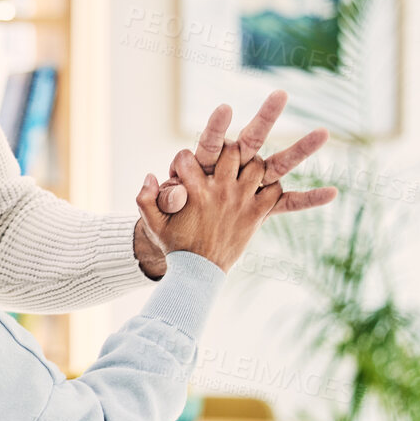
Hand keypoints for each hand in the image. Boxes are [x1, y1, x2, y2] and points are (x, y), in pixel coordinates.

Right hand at [136, 148, 280, 271]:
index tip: (183, 170)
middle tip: (221, 158)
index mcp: (193, 191)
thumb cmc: (175, 244)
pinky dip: (271, 186)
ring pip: (257, 165)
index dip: (182, 160)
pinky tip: (260, 189)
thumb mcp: (152, 223)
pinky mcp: (257, 214)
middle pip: (229, 150)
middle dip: (223, 149)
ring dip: (251, 164)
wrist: (198, 271)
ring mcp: (241, 202)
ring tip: (243, 170)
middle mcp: (219, 192)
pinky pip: (274, 190)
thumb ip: (144, 198)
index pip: (186, 157)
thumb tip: (151, 176)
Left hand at [156, 91, 336, 214]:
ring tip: (324, 132)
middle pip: (250, 141)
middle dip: (265, 118)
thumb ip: (160, 198)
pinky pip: (289, 202)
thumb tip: (165, 185)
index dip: (215, 130)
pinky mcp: (262, 206)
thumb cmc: (167, 216)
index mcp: (204, 165)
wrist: (178, 235)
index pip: (210, 144)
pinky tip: (333, 193)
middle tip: (281, 94)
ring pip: (277, 164)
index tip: (221, 114)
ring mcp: (250, 185)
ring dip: (301, 150)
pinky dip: (309, 200)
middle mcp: (231, 168)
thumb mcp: (157, 211)